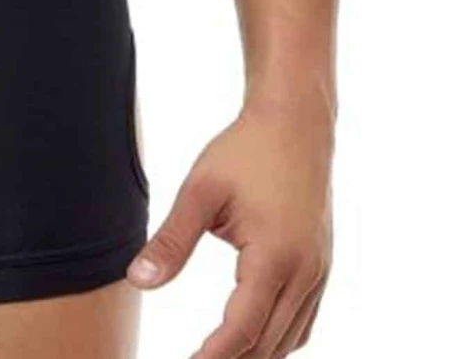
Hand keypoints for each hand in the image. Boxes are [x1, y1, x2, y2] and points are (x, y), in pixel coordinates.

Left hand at [127, 99, 333, 358]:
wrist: (295, 123)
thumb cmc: (245, 151)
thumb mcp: (200, 191)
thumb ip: (171, 242)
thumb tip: (137, 282)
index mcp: (274, 258)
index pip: (241, 330)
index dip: (212, 357)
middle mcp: (305, 273)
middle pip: (267, 343)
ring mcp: (319, 272)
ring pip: (290, 338)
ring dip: (255, 353)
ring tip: (216, 353)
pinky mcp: (322, 265)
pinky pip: (303, 320)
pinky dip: (278, 338)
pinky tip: (252, 337)